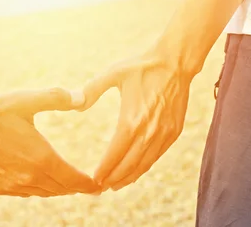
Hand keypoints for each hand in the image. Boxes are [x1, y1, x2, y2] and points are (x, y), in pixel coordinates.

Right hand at [0, 87, 100, 196]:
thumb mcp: (26, 100)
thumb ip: (56, 97)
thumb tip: (82, 96)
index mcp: (42, 158)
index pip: (74, 179)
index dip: (89, 184)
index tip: (99, 185)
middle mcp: (29, 177)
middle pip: (60, 189)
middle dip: (76, 188)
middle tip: (88, 187)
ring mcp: (11, 185)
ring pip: (42, 193)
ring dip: (56, 190)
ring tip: (65, 185)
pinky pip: (23, 193)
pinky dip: (36, 190)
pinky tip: (35, 183)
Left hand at [78, 51, 191, 190]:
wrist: (175, 61)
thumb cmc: (141, 66)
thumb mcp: (112, 73)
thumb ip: (91, 90)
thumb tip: (75, 106)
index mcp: (132, 119)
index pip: (115, 153)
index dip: (104, 169)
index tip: (93, 179)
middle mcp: (149, 131)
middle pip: (129, 165)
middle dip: (114, 179)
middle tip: (100, 188)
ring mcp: (164, 133)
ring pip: (145, 164)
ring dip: (129, 177)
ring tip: (115, 185)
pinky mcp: (174, 132)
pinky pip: (157, 156)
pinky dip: (144, 166)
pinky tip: (135, 170)